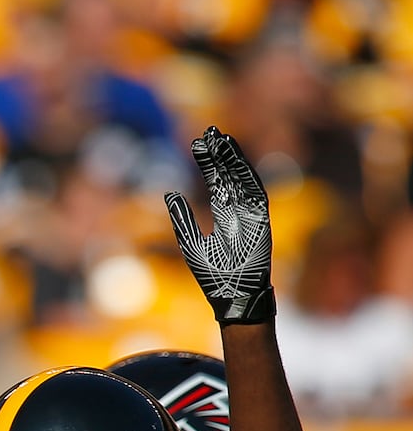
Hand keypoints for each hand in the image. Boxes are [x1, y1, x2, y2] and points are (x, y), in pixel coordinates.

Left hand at [165, 125, 274, 324]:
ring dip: (233, 162)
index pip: (218, 181)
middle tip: (210, 131)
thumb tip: (169, 192)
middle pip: (231, 176)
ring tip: (221, 140)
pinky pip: (256, 198)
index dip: (211, 162)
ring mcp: (253, 218)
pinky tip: (235, 163)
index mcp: (227, 217)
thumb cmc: (214, 277)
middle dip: (222, 155)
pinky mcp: (262, 226)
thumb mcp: (191, 243)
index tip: (201, 141)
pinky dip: (247, 179)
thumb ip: (182, 217)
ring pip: (243, 182)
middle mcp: (241, 213)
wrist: (235, 300)